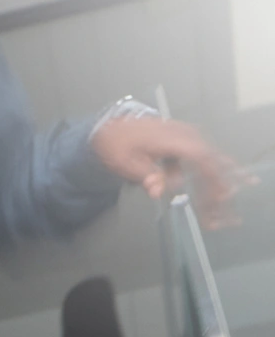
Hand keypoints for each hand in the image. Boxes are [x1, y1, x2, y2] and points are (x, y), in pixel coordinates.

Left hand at [92, 114, 243, 224]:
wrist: (111, 128)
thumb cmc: (118, 145)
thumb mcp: (126, 163)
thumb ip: (146, 177)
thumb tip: (158, 192)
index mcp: (174, 139)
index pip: (202, 158)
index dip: (213, 178)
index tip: (218, 198)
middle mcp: (187, 134)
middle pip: (212, 160)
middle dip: (219, 185)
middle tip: (224, 208)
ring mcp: (188, 135)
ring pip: (211, 159)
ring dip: (216, 182)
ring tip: (221, 205)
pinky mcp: (186, 139)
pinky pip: (204, 157)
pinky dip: (209, 174)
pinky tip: (216, 189)